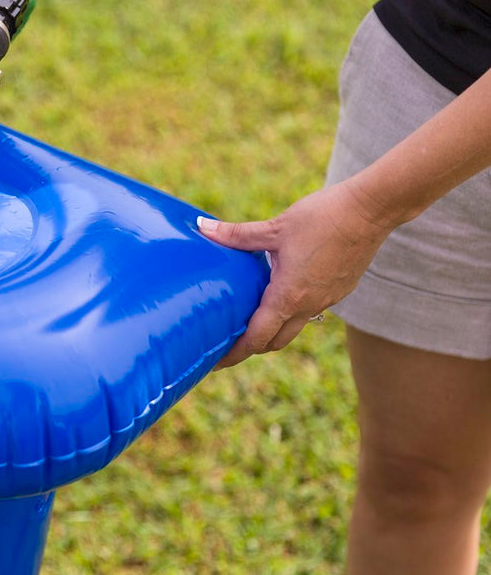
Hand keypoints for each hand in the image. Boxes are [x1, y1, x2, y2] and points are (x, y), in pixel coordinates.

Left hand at [198, 180, 396, 367]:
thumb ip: (236, 234)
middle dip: (250, 347)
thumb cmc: (322, 217)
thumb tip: (202, 227)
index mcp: (289, 296)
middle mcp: (309, 305)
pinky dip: (291, 312)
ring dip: (272, 331)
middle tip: (226, 345)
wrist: (372, 210)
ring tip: (249, 323)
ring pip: (294, 327)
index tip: (215, 363)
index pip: (257, 338)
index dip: (234, 353)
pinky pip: (310, 310)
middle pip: (274, 341)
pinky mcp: (340, 290)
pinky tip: (279, 295)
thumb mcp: (275, 227)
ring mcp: (327, 300)